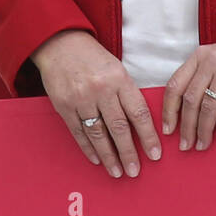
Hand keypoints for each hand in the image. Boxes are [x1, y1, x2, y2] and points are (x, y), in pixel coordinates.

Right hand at [30, 29, 161, 177]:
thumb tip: (140, 124)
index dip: (148, 136)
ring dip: (109, 156)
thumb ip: (127, 94)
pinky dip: (88, 148)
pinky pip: (79, 132)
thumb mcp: (116, 69)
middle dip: (129, 152)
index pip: (138, 113)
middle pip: (119, 128)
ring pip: (98, 134)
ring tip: (117, 172)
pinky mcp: (64, 106)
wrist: (61, 43)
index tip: (154, 154)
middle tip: (135, 171)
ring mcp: (81, 99)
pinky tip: (97, 159)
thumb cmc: (93, 58)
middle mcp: (101, 90)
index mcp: (119, 79)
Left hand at [162, 36, 215, 151]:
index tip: (168, 129)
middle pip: (190, 100)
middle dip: (186, 127)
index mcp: (199, 56)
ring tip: (203, 144)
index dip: (168, 110)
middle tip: (185, 144)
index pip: (175, 85)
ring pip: (208, 107)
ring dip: (204, 130)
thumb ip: (202, 77)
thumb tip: (187, 112)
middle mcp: (210, 60)